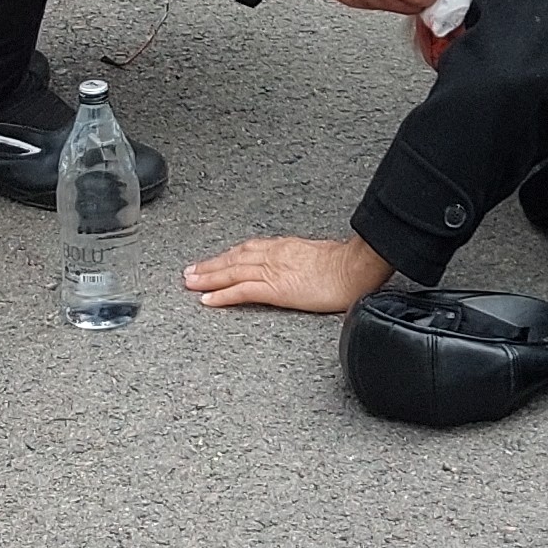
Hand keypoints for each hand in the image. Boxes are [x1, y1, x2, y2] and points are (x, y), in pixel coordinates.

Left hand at [183, 231, 391, 312]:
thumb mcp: (321, 258)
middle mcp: (274, 255)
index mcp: (285, 248)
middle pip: (233, 258)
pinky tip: (207, 300)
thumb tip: (303, 269)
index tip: (214, 261)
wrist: (357, 268)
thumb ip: (304, 262)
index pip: (249, 250)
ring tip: (189, 283)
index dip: (228, 256)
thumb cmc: (348, 266)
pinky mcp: (276, 288)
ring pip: (231, 272)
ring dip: (207, 277)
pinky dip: (222, 295)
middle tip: (189, 272)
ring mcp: (273, 271)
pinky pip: (242, 291)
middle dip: (209, 265)